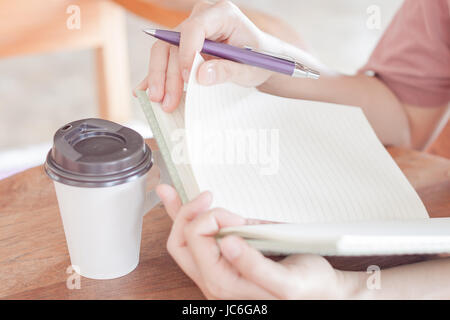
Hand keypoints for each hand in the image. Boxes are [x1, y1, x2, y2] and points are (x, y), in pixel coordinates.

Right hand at [134, 0, 272, 111]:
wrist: (259, 60)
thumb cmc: (258, 60)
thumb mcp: (250, 69)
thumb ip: (227, 71)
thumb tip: (201, 75)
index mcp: (222, 14)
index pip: (194, 28)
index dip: (186, 53)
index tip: (187, 79)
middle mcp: (202, 18)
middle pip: (173, 42)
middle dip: (168, 73)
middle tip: (167, 100)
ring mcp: (190, 32)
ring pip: (164, 51)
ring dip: (159, 78)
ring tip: (160, 101)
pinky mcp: (183, 46)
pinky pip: (166, 59)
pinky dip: (157, 76)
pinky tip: (146, 91)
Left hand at [157, 184, 363, 298]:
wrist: (318, 291)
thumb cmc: (306, 287)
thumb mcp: (285, 281)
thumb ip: (254, 265)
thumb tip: (226, 241)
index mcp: (224, 283)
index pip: (196, 240)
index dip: (211, 219)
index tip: (236, 216)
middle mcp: (213, 279)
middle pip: (181, 241)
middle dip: (190, 214)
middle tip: (210, 198)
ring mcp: (214, 270)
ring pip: (182, 239)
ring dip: (181, 213)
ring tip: (175, 193)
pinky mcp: (221, 261)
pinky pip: (193, 239)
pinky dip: (183, 217)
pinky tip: (171, 198)